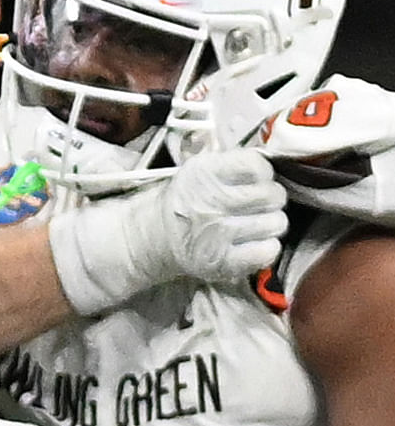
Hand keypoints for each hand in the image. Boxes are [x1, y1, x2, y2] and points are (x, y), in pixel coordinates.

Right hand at [50, 148, 286, 312]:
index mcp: (206, 173)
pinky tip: (252, 245)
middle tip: (253, 207)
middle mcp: (212, 202)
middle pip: (274, 196)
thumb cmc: (183, 202)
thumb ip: (234, 164)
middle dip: (269, 201)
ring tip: (251, 226)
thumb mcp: (200, 170)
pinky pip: (268, 251)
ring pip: (276, 223)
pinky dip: (265, 248)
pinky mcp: (222, 262)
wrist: (148, 239)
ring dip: (269, 225)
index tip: (252, 183)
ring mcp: (218, 234)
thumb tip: (274, 169)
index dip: (263, 175)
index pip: (259, 167)